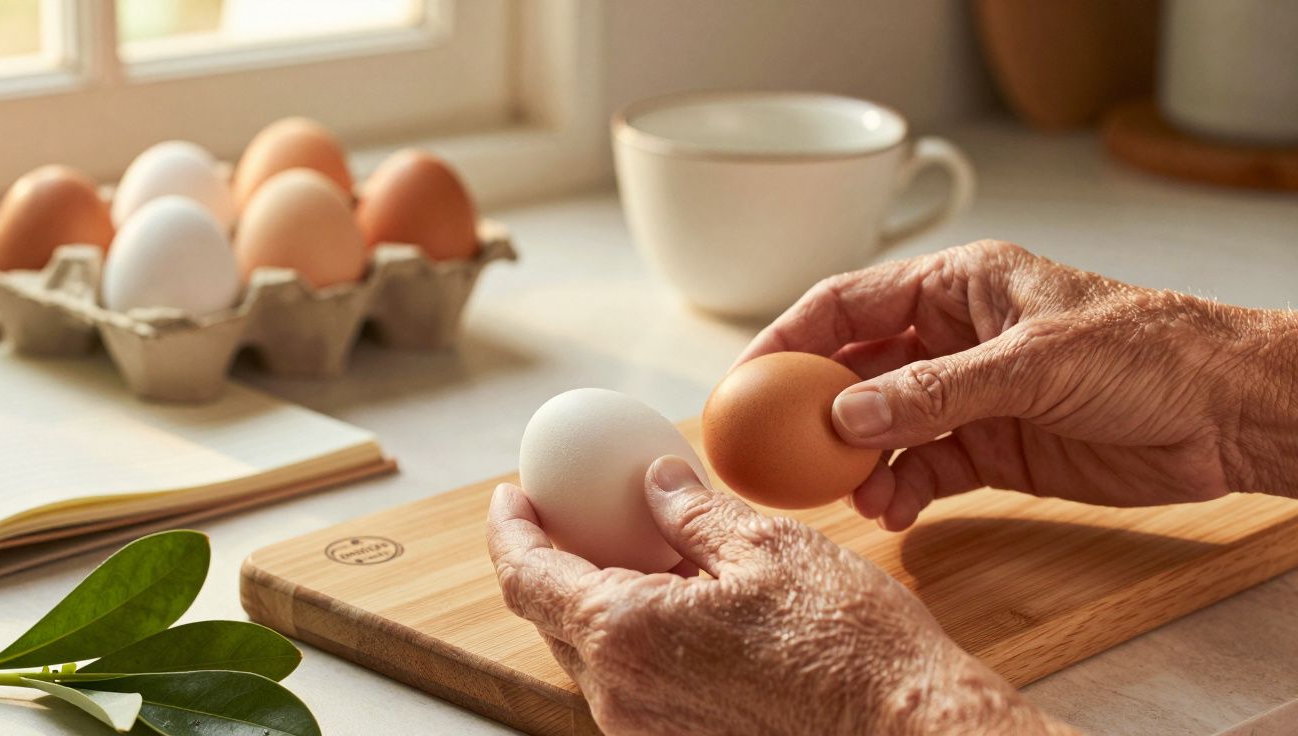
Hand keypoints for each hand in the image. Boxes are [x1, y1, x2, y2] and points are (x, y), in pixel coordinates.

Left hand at [487, 455, 1075, 735]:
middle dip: (553, 563)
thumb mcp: (766, 548)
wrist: (908, 732)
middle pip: (552, 620)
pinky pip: (631, 688)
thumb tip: (652, 480)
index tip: (511, 497)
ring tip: (638, 555)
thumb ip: (691, 511)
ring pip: (593, 657)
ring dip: (599, 603)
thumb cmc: (848, 644)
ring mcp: (646, 735)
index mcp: (628, 634)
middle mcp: (621, 698)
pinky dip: (635, 640)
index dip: (510, 529)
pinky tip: (679, 609)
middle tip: (574, 516)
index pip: (526, 576)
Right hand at [739, 240, 1297, 530]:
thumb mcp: (1034, 362)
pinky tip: (895, 512)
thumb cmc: (1149, 353)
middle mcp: (952, 337)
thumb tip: (847, 417)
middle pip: (856, 368)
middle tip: (778, 451)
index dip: (788, 339)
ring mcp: (968, 395)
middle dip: (814, 410)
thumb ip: (936, 391)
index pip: (848, 303)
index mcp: (957, 285)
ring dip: (859, 460)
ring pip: (884, 426)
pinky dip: (903, 491)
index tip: (744, 381)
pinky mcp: (992, 448)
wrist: (1228, 415)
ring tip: (850, 492)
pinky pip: (925, 468)